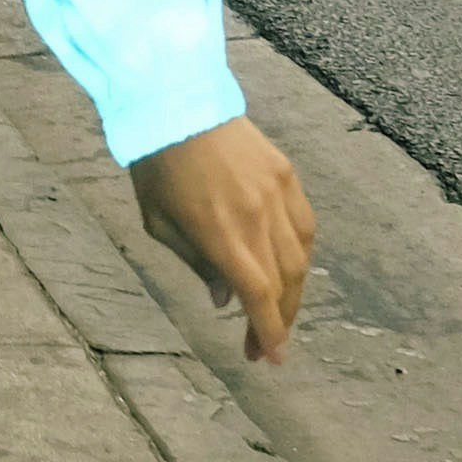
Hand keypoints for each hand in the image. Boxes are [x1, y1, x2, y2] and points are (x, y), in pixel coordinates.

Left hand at [131, 116, 317, 366]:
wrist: (176, 103)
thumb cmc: (157, 167)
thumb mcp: (160, 225)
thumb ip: (198, 264)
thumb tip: (227, 299)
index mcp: (222, 234)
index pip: (258, 297)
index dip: (268, 332)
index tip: (270, 357)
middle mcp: (257, 217)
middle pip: (284, 284)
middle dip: (280, 321)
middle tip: (267, 345)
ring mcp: (276, 194)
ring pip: (301, 257)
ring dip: (295, 292)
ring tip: (280, 312)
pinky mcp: (285, 174)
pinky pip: (305, 224)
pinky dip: (303, 253)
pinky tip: (293, 267)